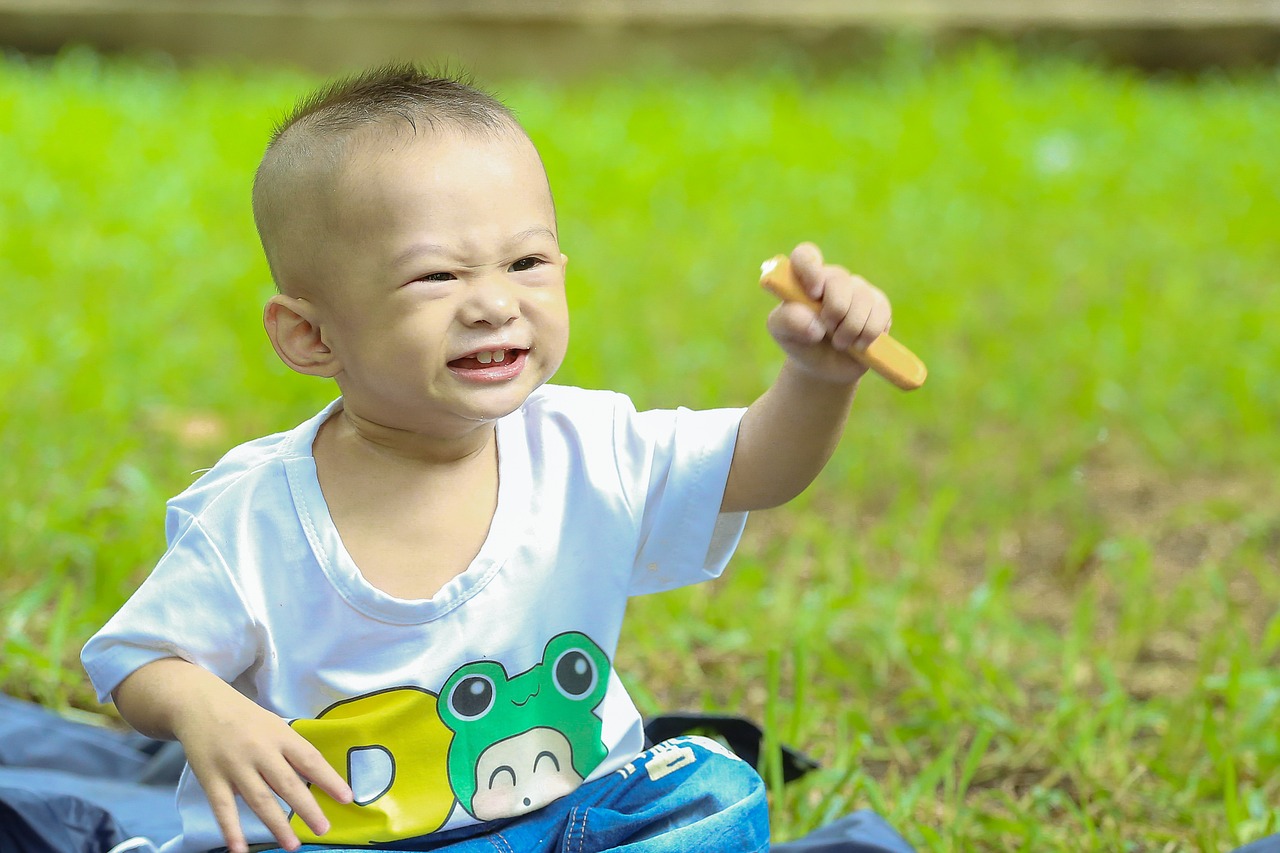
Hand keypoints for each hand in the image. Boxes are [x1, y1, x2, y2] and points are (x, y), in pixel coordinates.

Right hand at [173, 685, 353, 852]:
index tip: (346, 798)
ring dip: (277, 825)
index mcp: (280, 735)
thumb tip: (312, 781)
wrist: (200, 705)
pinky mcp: (212, 779)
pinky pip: (223, 809)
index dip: (329, 779)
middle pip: (287, 784)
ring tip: (292, 845)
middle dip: (307, 809)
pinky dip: (232, 831)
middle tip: (323, 829)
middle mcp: (260, 751)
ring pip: (260, 800)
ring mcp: (235, 767)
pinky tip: (239, 850)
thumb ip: (290, 751)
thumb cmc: (246, 718)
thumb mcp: (274, 725)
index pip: (309, 760)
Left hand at [766, 242, 891, 383]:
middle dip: (834, 312)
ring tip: (840, 343)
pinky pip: (880, 312)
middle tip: (827, 332)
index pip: (805, 256)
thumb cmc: (800, 341)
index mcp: (804, 279)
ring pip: (862, 299)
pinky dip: (868, 334)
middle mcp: (832, 279)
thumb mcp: (781, 332)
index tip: (814, 294)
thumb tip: (815, 324)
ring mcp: (857, 289)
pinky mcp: (879, 304)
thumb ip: (788, 321)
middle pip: (839, 281)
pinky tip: (858, 344)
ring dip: (850, 329)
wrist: (823, 365)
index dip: (811, 269)